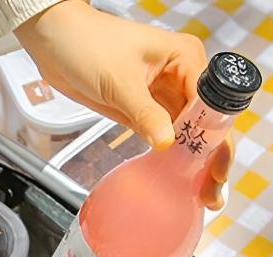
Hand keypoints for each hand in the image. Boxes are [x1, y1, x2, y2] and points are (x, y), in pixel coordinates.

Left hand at [15, 0, 231, 207]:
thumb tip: (167, 143)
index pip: (212, 106)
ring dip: (193, 163)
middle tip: (211, 195)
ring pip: (187, 134)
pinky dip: (171, 158)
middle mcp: (181, 77)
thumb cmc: (88, 46)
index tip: (214, 171)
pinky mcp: (143, 110)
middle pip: (205, 124)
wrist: (56, 42)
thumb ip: (144, 114)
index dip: (216, 139)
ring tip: (201, 196)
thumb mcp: (119, 83)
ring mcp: (163, 95)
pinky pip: (164, 136)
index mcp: (186, 60)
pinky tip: (176, 181)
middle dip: (210, 158)